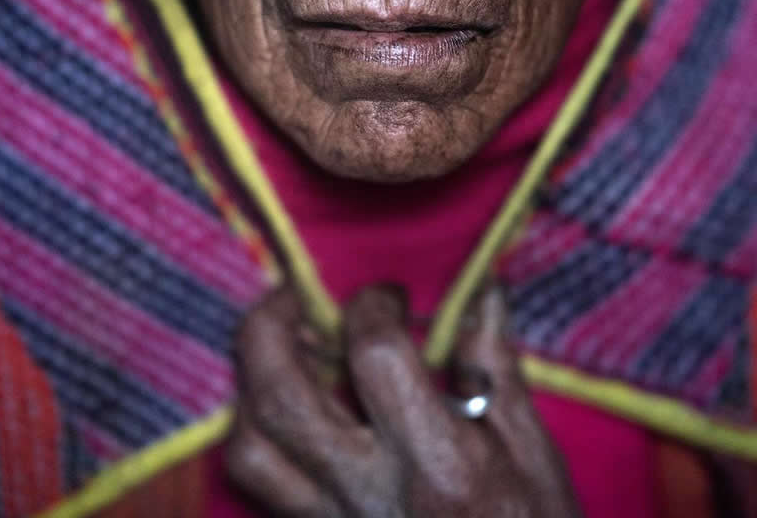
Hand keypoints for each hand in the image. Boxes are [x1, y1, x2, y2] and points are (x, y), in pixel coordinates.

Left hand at [226, 283, 581, 517]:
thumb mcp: (535, 458)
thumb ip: (497, 369)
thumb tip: (482, 291)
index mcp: (438, 465)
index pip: (374, 356)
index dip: (372, 304)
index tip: (389, 296)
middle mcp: (369, 494)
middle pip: (280, 398)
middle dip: (269, 325)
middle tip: (293, 293)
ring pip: (250, 449)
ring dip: (251, 384)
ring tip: (281, 348)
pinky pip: (259, 486)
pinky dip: (257, 433)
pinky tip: (285, 407)